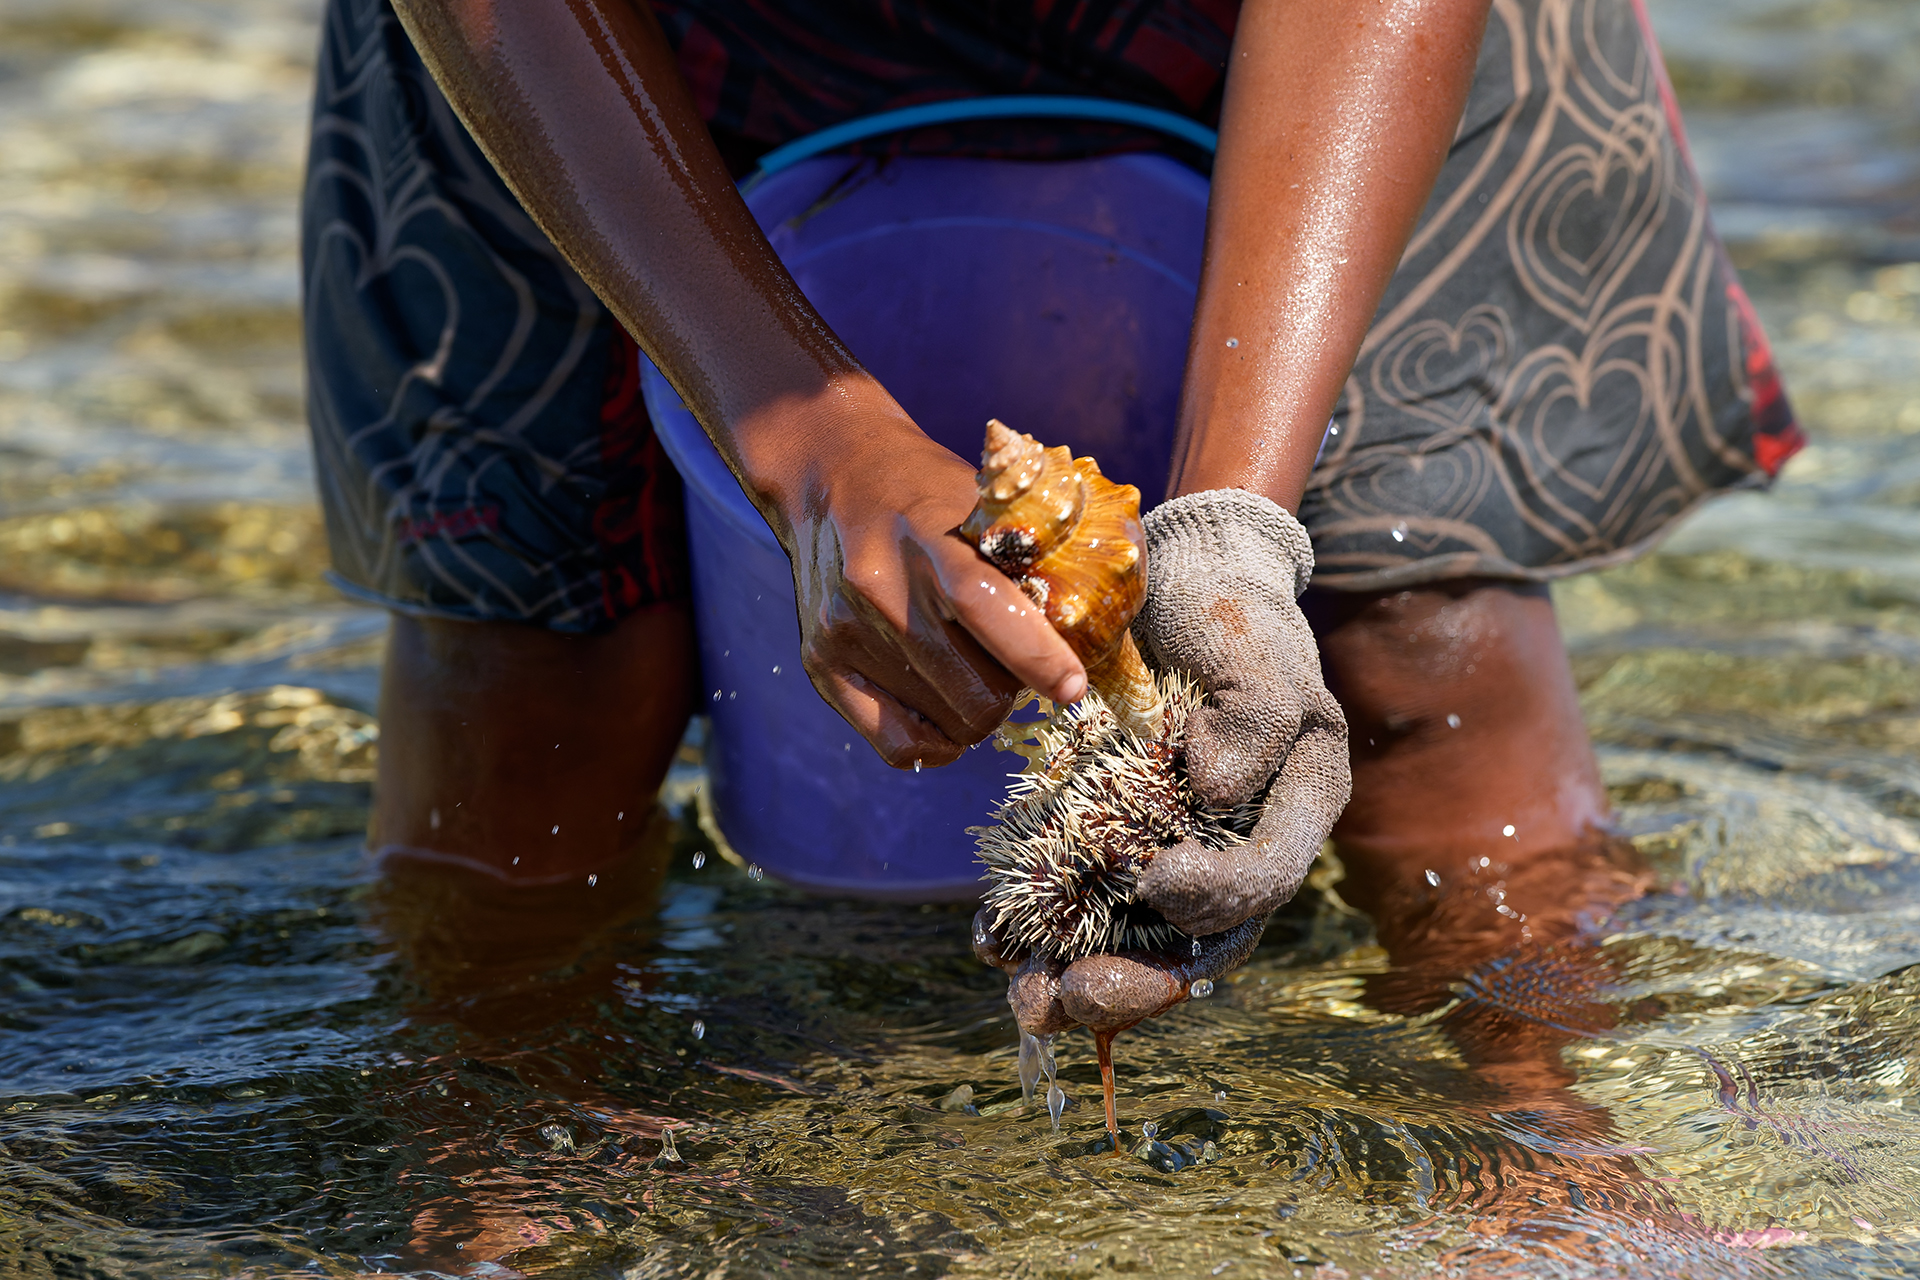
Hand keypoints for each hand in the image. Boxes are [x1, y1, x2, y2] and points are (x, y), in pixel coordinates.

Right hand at [776, 395, 1087, 768]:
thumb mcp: (977, 498)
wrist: (829, 472)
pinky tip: (948, 714)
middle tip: (1015, 666)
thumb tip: (1093, 623)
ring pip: (947, 723)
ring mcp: (845, 630)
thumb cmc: (925, 488)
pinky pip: (897, 744)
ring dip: (980, 712)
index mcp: (927, 536)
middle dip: (1013, 691)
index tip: (1072, 686)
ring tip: (978, 675)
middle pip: (973, 688)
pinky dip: (938, 744)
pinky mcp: (820, 662)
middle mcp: (880, 587)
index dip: (1036, 655)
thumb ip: (1026, 556)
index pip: (982, 605)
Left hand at [988, 489, 1349, 1035]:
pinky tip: (992, 942)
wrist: (1174, 586)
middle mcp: (1238, 847)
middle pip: (1198, 941)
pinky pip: (1080, 903)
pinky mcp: (1113, 844)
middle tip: (1072, 995)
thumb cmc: (1226, 612)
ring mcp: (1175, 852)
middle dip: (1136, 980)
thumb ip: (1254, 716)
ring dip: (1078, 976)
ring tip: (1025, 1001)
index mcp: (1294, 807)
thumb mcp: (1251, 647)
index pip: (1264, 878)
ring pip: (1135, 941)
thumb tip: (1213, 792)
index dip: (1214, 896)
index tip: (1154, 881)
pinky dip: (1038, 929)